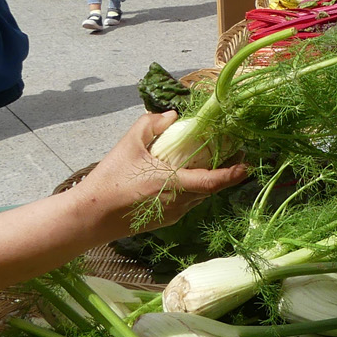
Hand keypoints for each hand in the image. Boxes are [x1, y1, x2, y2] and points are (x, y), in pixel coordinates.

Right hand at [76, 112, 247, 233]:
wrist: (90, 217)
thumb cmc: (109, 180)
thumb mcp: (128, 144)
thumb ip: (151, 124)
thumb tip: (172, 116)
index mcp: (172, 184)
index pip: (212, 181)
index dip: (232, 174)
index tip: (247, 164)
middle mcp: (178, 203)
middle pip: (210, 189)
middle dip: (225, 173)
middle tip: (233, 153)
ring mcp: (173, 214)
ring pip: (200, 197)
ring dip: (210, 182)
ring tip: (213, 162)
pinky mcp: (166, 220)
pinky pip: (188, 203)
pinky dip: (194, 189)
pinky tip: (187, 177)